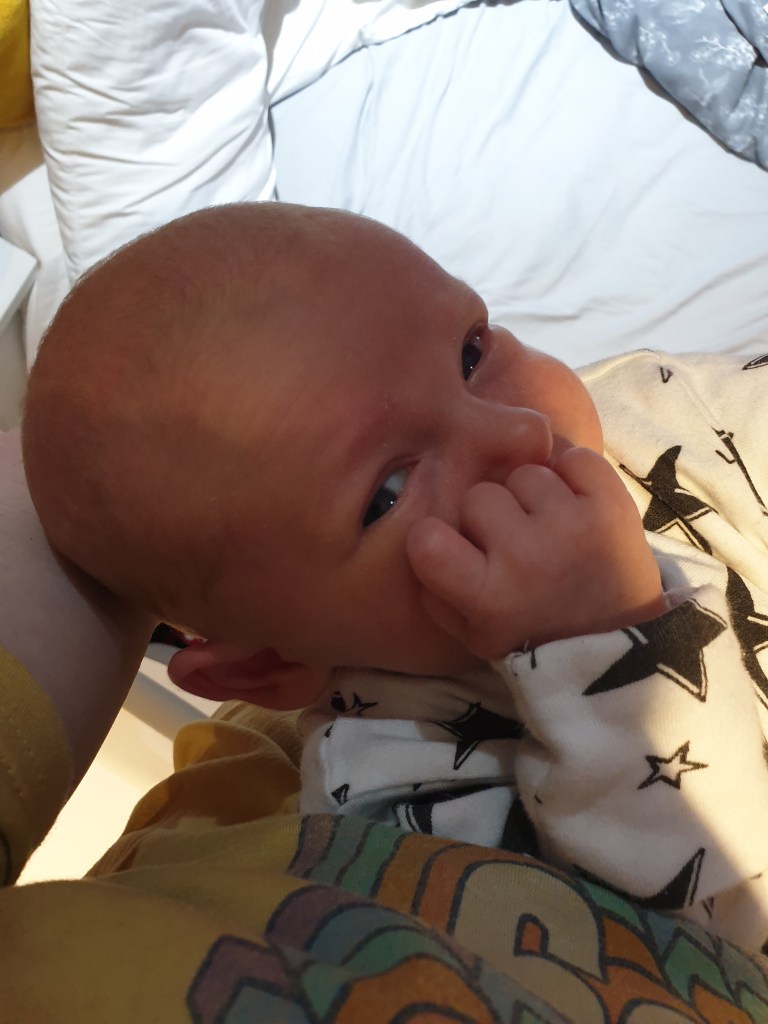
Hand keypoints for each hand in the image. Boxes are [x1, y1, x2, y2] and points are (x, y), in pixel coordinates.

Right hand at [406, 447, 664, 659]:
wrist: (617, 644)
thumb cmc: (532, 635)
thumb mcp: (470, 634)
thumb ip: (434, 589)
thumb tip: (419, 531)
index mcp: (488, 597)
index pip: (427, 541)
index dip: (431, 536)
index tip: (446, 545)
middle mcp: (527, 558)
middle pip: (478, 495)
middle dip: (489, 514)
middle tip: (509, 541)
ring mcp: (572, 528)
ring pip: (524, 473)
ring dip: (530, 495)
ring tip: (546, 526)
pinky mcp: (612, 507)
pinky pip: (574, 458)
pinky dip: (571, 473)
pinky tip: (572, 503)